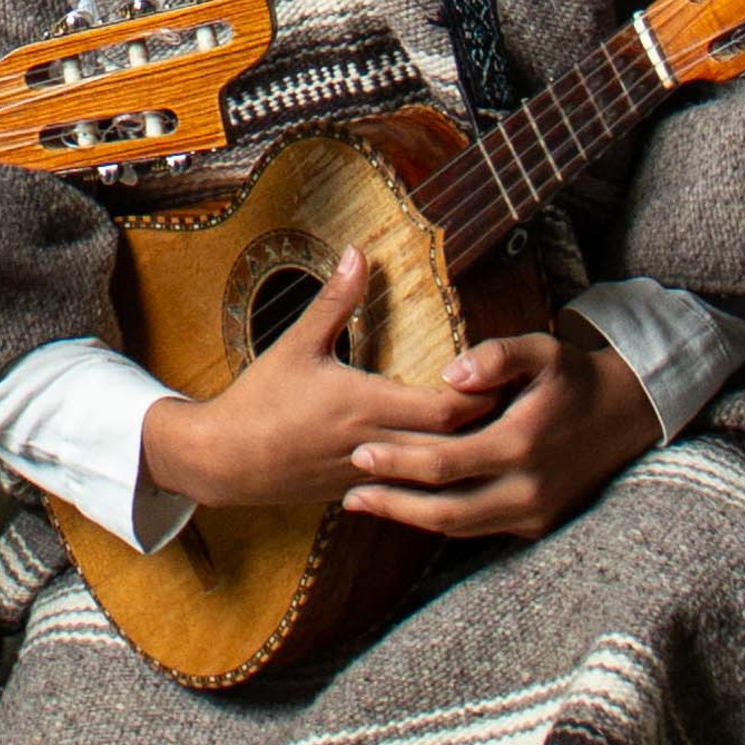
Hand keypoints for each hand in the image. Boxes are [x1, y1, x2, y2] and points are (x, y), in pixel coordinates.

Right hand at [136, 247, 511, 515]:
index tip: (503, 376)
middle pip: (452, 446)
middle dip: (485, 428)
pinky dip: (437, 474)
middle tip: (518, 405)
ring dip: (466, 455)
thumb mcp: (296, 343)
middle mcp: (376, 446)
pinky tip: (456, 463)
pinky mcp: (360, 491)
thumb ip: (334, 301)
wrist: (225, 460)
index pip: (443, 410)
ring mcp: (370, 475)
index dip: (479, 396)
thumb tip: (359, 253)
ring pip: (436, 474)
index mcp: (365, 405)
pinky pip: (412, 488)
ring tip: (498, 433)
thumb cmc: (261, 398)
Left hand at [329, 319, 657, 542]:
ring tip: (367, 502)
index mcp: (520, 444)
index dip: (399, 462)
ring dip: (410, 519)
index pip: (445, 463)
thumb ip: (496, 356)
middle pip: (444, 510)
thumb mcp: (541, 349)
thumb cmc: (572, 375)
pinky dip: (442, 519)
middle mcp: (527, 489)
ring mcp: (533, 513)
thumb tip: (450, 376)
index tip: (358, 452)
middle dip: (393, 504)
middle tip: (349, 492)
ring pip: (459, 527)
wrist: (623, 415)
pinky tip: (410, 506)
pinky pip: (479, 529)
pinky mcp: (536, 524)